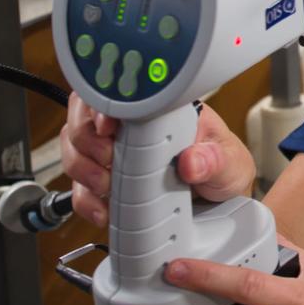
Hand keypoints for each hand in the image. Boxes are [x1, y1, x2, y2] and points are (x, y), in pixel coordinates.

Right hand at [58, 95, 255, 226]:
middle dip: (87, 140)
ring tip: (106, 187)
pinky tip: (103, 211)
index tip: (107, 126)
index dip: (102, 106)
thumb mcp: (229, 161)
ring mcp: (116, 155)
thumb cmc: (223, 168)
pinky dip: (85, 201)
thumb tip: (192, 161)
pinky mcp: (107, 184)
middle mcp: (131, 128)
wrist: (222, 202)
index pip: (118, 93)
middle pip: (83, 117)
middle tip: (108, 160)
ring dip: (82, 169)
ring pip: (74, 150)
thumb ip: (214, 160)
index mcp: (160, 110)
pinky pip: (79, 189)